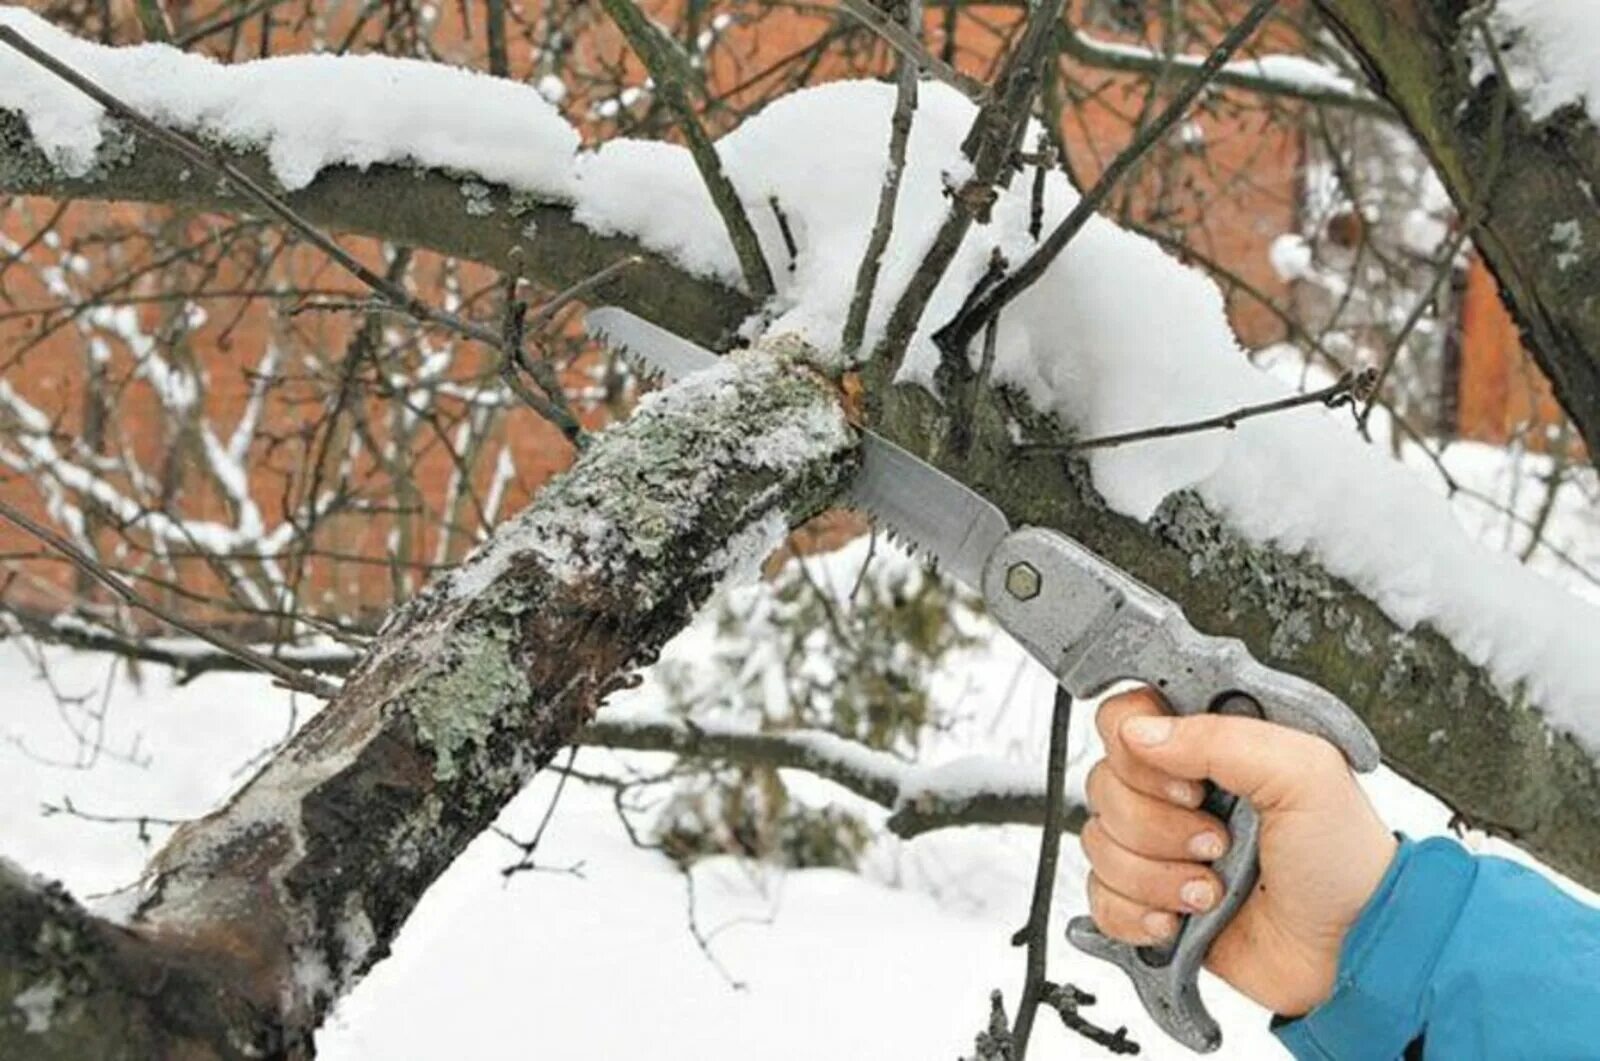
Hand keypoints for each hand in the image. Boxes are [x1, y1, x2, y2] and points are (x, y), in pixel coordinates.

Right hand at [1080, 687, 1396, 1016]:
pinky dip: (1137, 913)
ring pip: (1099, 844)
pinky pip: (1101, 898)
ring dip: (1157, 876)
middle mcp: (1177, 790)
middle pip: (1104, 786)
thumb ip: (1220, 740)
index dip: (1138, 753)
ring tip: (1212, 889)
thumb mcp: (1303, 774)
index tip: (1188, 785)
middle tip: (1216, 842)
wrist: (1354, 950)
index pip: (1126, 719)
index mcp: (1210, 746)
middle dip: (1158, 827)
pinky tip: (1181, 918)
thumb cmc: (1345, 861)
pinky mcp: (1151, 900)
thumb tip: (1139, 733)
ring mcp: (1161, 847)